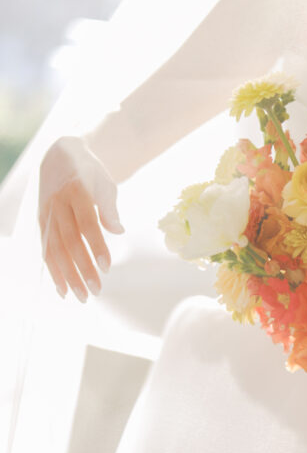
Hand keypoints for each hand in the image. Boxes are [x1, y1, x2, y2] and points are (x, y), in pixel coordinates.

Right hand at [38, 136, 123, 301]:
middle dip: (82, 268)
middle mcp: (57, 204)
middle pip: (70, 241)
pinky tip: (62, 289)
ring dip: (67, 276)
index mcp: (76, 191)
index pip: (87, 223)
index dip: (96, 246)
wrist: (61, 156)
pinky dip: (53, 270)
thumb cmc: (91, 173)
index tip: (107, 268)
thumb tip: (119, 231)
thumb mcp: (105, 183)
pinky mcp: (41, 222)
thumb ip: (110, 207)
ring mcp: (47, 214)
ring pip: (55, 249)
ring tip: (81, 297)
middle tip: (96, 291)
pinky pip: (46, 249)